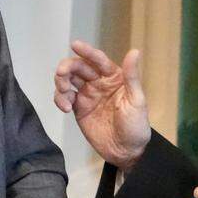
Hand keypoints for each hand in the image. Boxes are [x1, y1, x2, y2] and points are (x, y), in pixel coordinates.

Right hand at [53, 40, 150, 171]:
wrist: (126, 152)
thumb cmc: (136, 126)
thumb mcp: (137, 100)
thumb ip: (132, 76)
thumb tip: (134, 51)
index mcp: (114, 77)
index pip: (98, 60)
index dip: (86, 52)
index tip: (74, 45)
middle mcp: (99, 83)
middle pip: (79, 68)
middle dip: (67, 68)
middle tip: (61, 75)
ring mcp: (87, 95)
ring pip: (68, 80)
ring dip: (61, 82)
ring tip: (63, 93)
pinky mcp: (78, 109)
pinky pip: (64, 98)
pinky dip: (60, 98)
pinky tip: (65, 107)